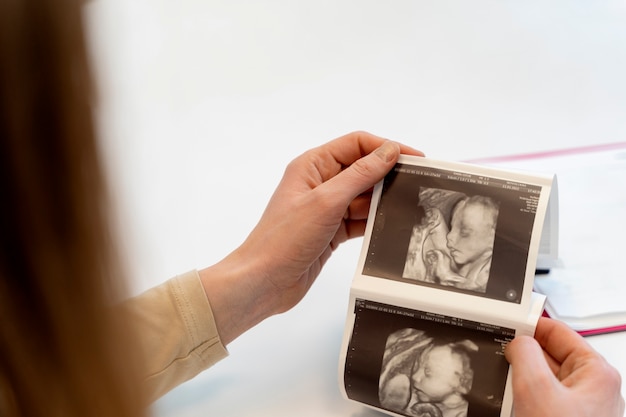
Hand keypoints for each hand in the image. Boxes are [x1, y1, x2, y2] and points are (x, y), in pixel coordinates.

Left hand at [199, 131, 422, 343]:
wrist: (264, 282)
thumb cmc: (283, 239)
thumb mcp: (326, 202)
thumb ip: (360, 175)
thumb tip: (388, 152)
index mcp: (312, 165)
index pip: (356, 144)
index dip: (386, 147)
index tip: (414, 157)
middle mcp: (319, 183)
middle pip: (362, 169)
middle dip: (388, 175)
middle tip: (416, 183)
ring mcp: (326, 208)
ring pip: (363, 196)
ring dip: (382, 201)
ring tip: (407, 206)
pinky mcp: (331, 231)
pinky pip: (360, 219)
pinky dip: (374, 221)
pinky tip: (390, 225)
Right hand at [505, 317, 623, 416]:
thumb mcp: (535, 388)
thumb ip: (524, 353)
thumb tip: (517, 343)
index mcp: (597, 372)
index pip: (558, 331)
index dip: (530, 324)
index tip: (509, 324)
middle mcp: (594, 388)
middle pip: (550, 354)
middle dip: (525, 355)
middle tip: (504, 358)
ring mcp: (582, 406)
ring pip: (545, 378)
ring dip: (525, 379)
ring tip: (513, 389)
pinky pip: (544, 398)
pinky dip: (528, 397)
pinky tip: (518, 405)